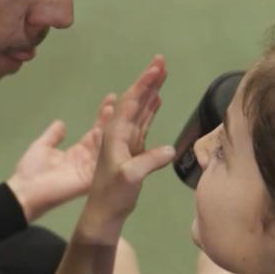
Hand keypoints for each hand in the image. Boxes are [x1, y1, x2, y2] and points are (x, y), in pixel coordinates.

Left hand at [7, 93, 116, 222]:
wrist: (24, 192)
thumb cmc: (31, 171)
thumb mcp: (42, 146)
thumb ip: (53, 135)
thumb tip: (61, 123)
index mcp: (78, 152)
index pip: (96, 131)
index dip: (103, 116)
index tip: (111, 99)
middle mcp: (88, 160)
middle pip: (104, 137)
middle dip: (112, 119)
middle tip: (122, 101)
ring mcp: (90, 170)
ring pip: (105, 147)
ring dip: (109, 129)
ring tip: (114, 110)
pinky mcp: (88, 180)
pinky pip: (99, 162)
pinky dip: (101, 146)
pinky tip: (104, 130)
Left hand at [77, 56, 175, 243]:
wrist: (104, 212)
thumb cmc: (112, 195)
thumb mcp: (129, 177)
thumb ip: (148, 162)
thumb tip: (170, 149)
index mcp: (115, 134)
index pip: (130, 102)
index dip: (144, 83)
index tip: (157, 67)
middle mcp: (119, 132)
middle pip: (135, 100)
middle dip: (148, 80)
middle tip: (161, 61)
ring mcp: (125, 141)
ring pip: (139, 109)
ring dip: (150, 92)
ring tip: (161, 75)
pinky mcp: (132, 150)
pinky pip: (142, 123)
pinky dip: (149, 110)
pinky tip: (156, 100)